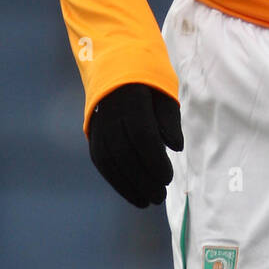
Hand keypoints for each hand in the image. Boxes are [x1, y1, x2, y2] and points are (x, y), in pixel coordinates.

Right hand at [88, 83, 183, 207]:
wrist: (115, 67)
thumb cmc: (148, 83)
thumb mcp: (165, 93)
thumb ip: (170, 120)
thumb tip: (176, 147)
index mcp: (131, 100)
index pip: (141, 135)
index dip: (154, 159)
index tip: (168, 178)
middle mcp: (110, 113)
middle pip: (124, 152)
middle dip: (142, 179)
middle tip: (160, 197)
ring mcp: (98, 124)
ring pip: (109, 161)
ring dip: (127, 185)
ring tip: (146, 201)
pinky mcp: (92, 134)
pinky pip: (101, 161)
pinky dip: (115, 180)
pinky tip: (131, 193)